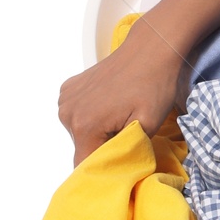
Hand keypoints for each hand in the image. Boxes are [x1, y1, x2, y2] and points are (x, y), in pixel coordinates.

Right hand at [58, 24, 186, 162]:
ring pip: (79, 133)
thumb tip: (116, 169)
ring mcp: (66, 99)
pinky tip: (109, 106)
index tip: (122, 163)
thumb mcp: (147, 126)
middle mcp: (68, 113)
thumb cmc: (153, 86)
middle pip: (83, 149)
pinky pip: (77, 115)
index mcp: (85, 126)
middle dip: (103, 148)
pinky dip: (91, 116)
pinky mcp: (68, 89)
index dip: (106, 169)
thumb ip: (126, 151)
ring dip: (98, 133)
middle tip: (127, 136)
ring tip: (119, 118)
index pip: (87, 166)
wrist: (150, 50)